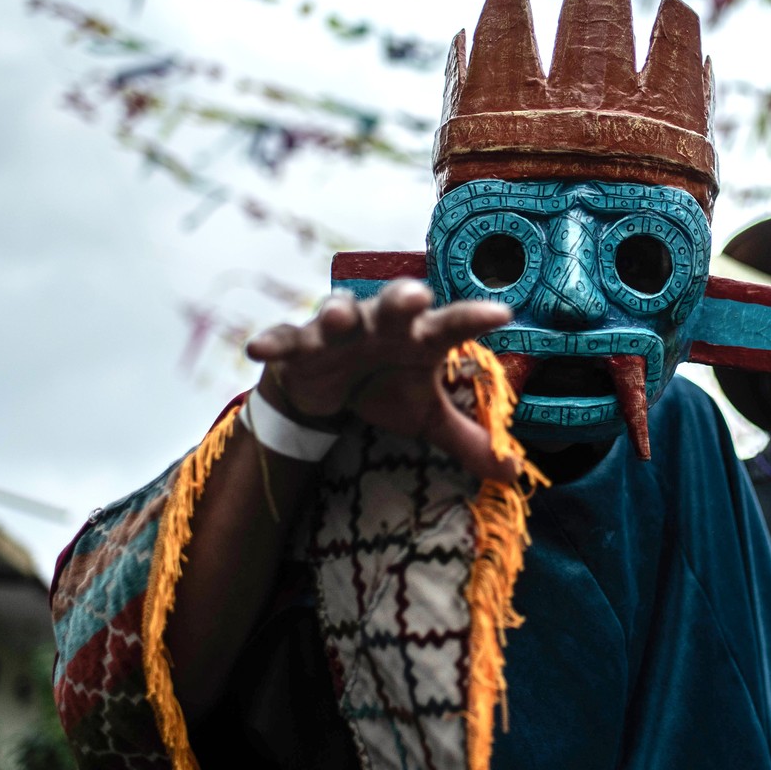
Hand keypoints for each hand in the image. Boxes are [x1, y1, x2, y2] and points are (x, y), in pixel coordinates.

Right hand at [245, 279, 516, 481]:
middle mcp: (383, 324)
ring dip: (336, 314)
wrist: (326, 387)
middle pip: (396, 304)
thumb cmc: (385, 386)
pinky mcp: (299, 344)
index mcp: (420, 336)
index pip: (454, 325)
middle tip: (416, 297)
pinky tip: (258, 349)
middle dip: (403, 298)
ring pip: (338, 312)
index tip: (503, 313)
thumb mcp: (426, 415)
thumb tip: (512, 472)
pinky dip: (272, 342)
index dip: (476, 318)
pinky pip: (284, 339)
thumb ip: (467, 438)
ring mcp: (338, 330)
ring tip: (338, 320)